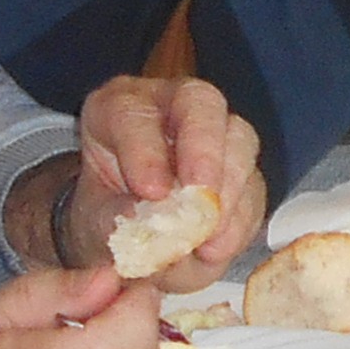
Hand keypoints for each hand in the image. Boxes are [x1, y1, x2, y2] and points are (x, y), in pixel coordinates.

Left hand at [61, 77, 264, 280]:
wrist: (131, 241)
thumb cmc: (106, 215)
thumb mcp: (95, 221)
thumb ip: (115, 221)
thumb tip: (141, 234)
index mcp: (119, 108)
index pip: (134, 113)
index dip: (146, 151)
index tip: (152, 192)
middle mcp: (171, 108)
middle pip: (200, 103)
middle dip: (203, 150)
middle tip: (201, 196)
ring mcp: (214, 134)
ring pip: (239, 138)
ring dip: (229, 189)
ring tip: (209, 234)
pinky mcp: (241, 169)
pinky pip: (254, 186)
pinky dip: (240, 219)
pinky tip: (219, 245)